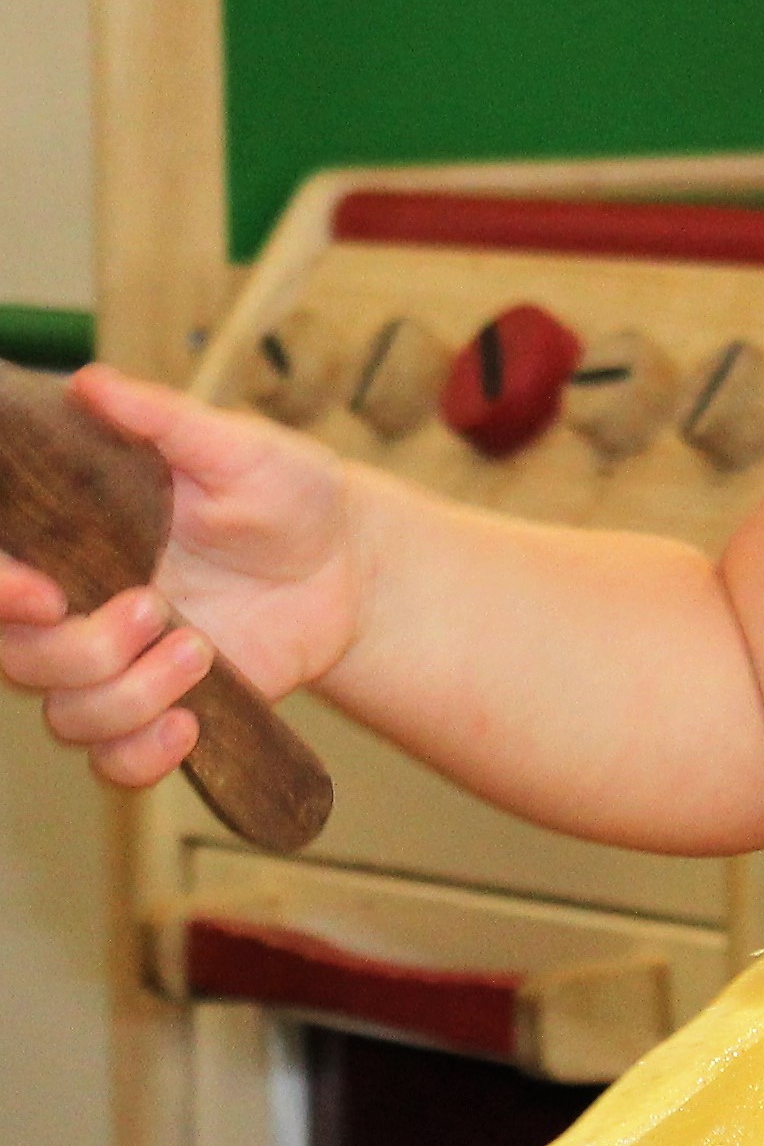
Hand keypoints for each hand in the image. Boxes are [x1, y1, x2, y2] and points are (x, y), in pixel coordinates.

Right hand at [0, 368, 360, 785]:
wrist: (348, 562)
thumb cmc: (283, 492)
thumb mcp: (234, 447)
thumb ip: (162, 421)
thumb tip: (90, 383)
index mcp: (73, 538)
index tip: (42, 592)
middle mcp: (75, 607)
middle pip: (19, 657)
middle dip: (83, 647)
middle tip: (158, 608)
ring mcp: (114, 666)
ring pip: (66, 715)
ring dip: (130, 695)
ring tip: (203, 652)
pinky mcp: (160, 710)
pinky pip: (116, 762)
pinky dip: (143, 755)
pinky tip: (191, 724)